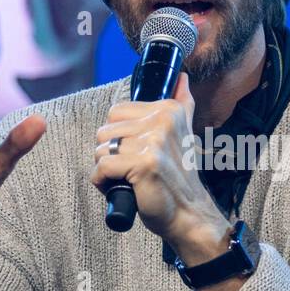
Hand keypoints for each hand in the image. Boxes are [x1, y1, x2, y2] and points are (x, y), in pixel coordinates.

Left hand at [91, 73, 227, 249]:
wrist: (187, 214)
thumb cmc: (177, 178)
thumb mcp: (183, 134)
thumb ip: (181, 103)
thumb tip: (181, 77)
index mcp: (168, 110)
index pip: (116, 112)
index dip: (119, 136)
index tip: (137, 152)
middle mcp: (163, 122)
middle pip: (105, 130)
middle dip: (111, 153)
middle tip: (132, 168)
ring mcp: (154, 143)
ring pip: (101, 149)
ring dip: (108, 169)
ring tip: (129, 178)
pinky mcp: (144, 164)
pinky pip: (102, 167)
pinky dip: (103, 182)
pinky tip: (122, 187)